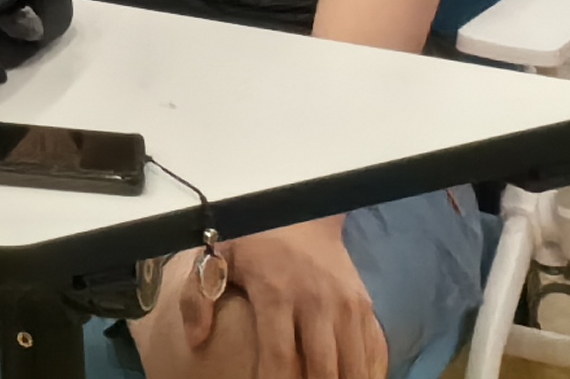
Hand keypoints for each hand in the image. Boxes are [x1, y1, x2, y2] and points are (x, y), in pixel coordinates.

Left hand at [174, 216, 381, 378]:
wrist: (302, 208)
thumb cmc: (254, 237)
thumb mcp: (217, 254)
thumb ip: (199, 295)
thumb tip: (195, 339)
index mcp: (276, 292)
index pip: (278, 355)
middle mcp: (316, 301)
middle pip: (323, 370)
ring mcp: (346, 304)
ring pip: (354, 366)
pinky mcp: (364, 305)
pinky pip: (374, 351)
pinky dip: (367, 372)